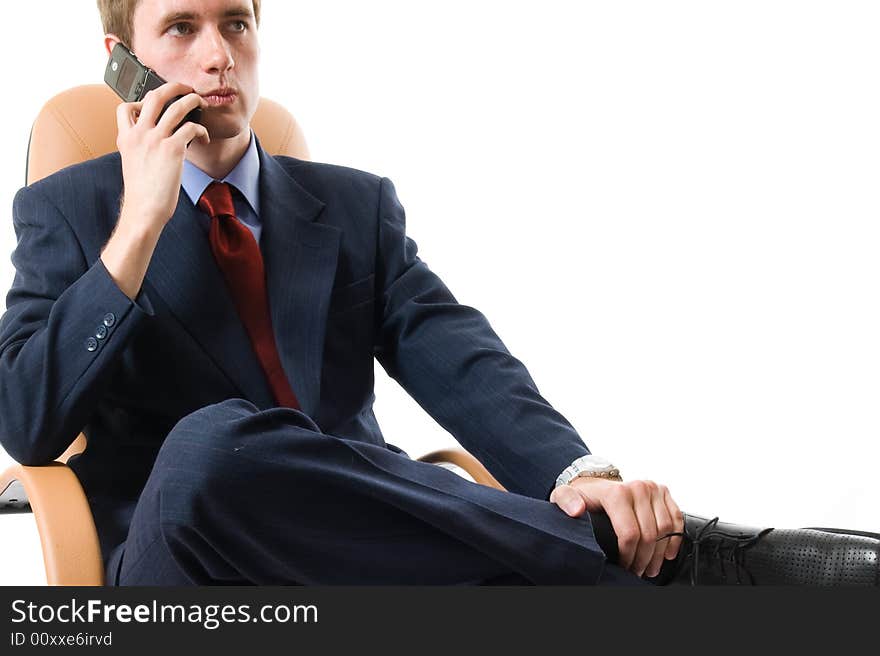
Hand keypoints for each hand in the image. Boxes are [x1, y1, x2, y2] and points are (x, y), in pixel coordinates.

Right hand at [115, 82, 209, 232]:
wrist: (144, 210)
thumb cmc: (142, 193)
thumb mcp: (131, 164)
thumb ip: (138, 147)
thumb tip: (153, 140)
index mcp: (126, 138)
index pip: (124, 106)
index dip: (139, 100)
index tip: (153, 105)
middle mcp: (139, 134)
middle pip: (154, 96)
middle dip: (173, 87)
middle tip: (185, 89)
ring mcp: (155, 140)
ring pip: (177, 106)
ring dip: (193, 101)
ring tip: (201, 103)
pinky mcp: (173, 149)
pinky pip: (191, 128)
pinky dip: (201, 130)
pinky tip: (204, 138)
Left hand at [549, 477, 683, 577]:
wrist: (595, 483)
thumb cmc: (582, 495)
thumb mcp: (565, 496)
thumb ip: (566, 501)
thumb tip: (577, 510)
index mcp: (616, 492)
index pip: (630, 533)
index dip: (628, 556)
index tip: (623, 567)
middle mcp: (638, 487)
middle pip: (649, 535)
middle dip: (643, 559)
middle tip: (636, 572)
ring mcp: (653, 488)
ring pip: (665, 530)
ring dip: (659, 554)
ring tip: (649, 567)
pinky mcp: (663, 492)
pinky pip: (676, 519)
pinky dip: (675, 539)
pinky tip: (666, 554)